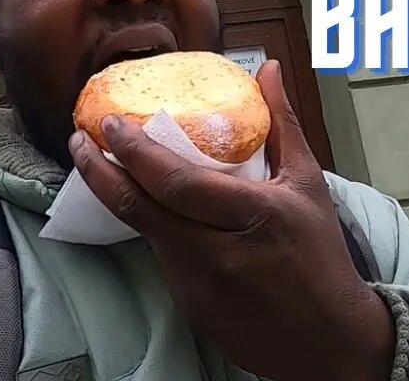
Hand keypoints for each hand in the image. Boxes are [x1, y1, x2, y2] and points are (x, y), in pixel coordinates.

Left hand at [69, 61, 394, 380]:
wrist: (328, 339)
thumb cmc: (319, 255)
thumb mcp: (306, 184)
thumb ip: (281, 123)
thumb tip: (266, 69)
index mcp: (253, 214)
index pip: (177, 182)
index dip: (136, 152)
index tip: (111, 123)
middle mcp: (218, 253)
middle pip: (140, 208)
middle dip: (100, 170)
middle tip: (81, 138)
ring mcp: (198, 286)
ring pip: (144, 232)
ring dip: (119, 196)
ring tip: (102, 163)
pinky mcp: (188, 307)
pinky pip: (160, 257)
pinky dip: (151, 228)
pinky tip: (147, 207)